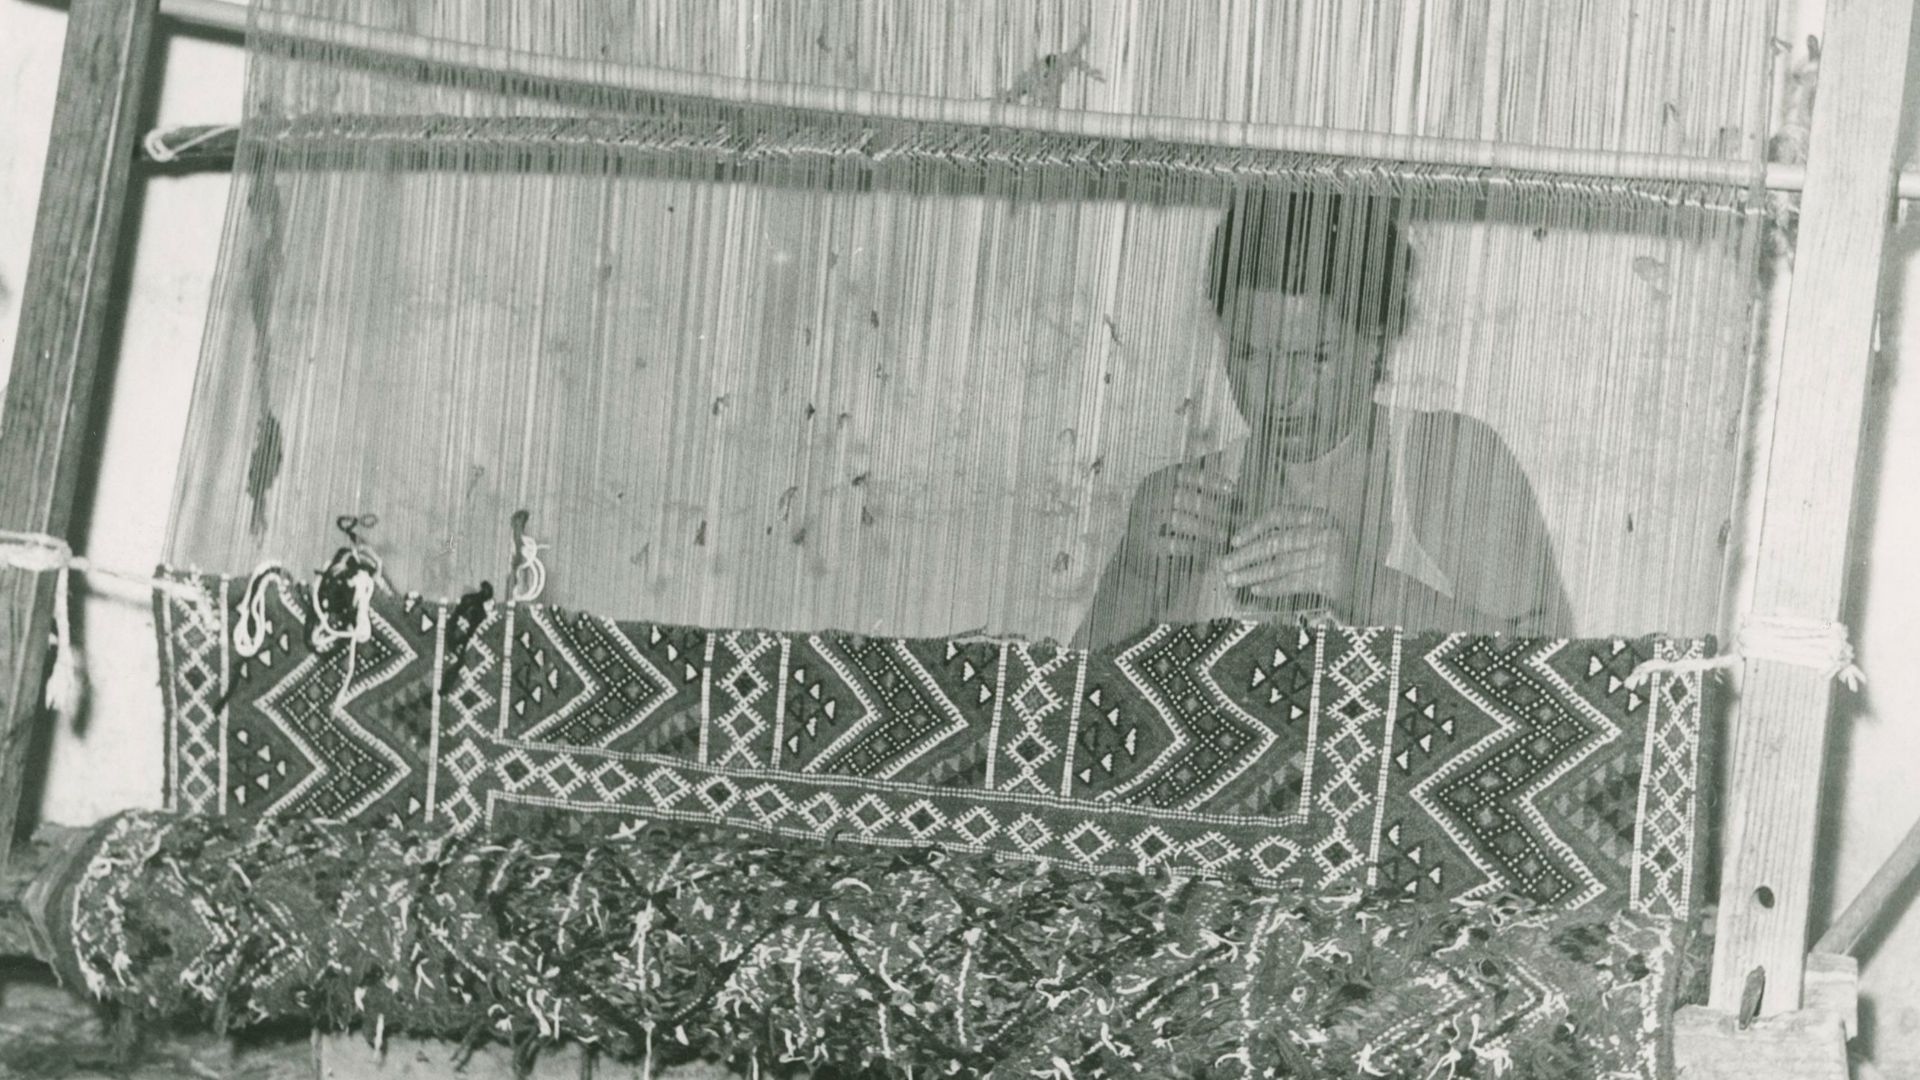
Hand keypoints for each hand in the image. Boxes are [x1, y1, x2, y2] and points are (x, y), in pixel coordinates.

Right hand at [1125, 465, 1233, 558]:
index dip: (1210, 480)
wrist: (1137, 549)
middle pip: (1183, 497)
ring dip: (1205, 528)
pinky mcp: (1144, 544)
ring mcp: (1143, 520)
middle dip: (1212, 508)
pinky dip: (1190, 545)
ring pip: (1177, 520)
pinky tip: (1206, 548)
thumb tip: (1224, 454)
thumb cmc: (1164, 515)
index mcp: (1158, 480)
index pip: (1185, 474)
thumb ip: (1197, 474)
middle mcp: (1147, 497)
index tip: (1232, 488)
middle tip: (1234, 517)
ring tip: (1224, 534)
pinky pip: (1170, 543)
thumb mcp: (1176, 490)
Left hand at [1219, 505, 1351, 602]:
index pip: (1280, 515)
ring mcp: (1332, 554)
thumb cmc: (1343, 566)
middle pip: (1276, 541)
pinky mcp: (1333, 579)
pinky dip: (1272, 587)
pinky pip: (1293, 582)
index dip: (1253, 527)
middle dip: (1246, 555)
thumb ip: (1293, 538)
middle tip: (1224, 565)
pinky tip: (1256, 590)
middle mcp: (1328, 531)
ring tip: (1234, 579)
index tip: (1234, 540)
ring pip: (1281, 563)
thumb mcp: (1321, 541)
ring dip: (1252, 573)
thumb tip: (1249, 544)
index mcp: (1322, 517)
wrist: (1376, 590)